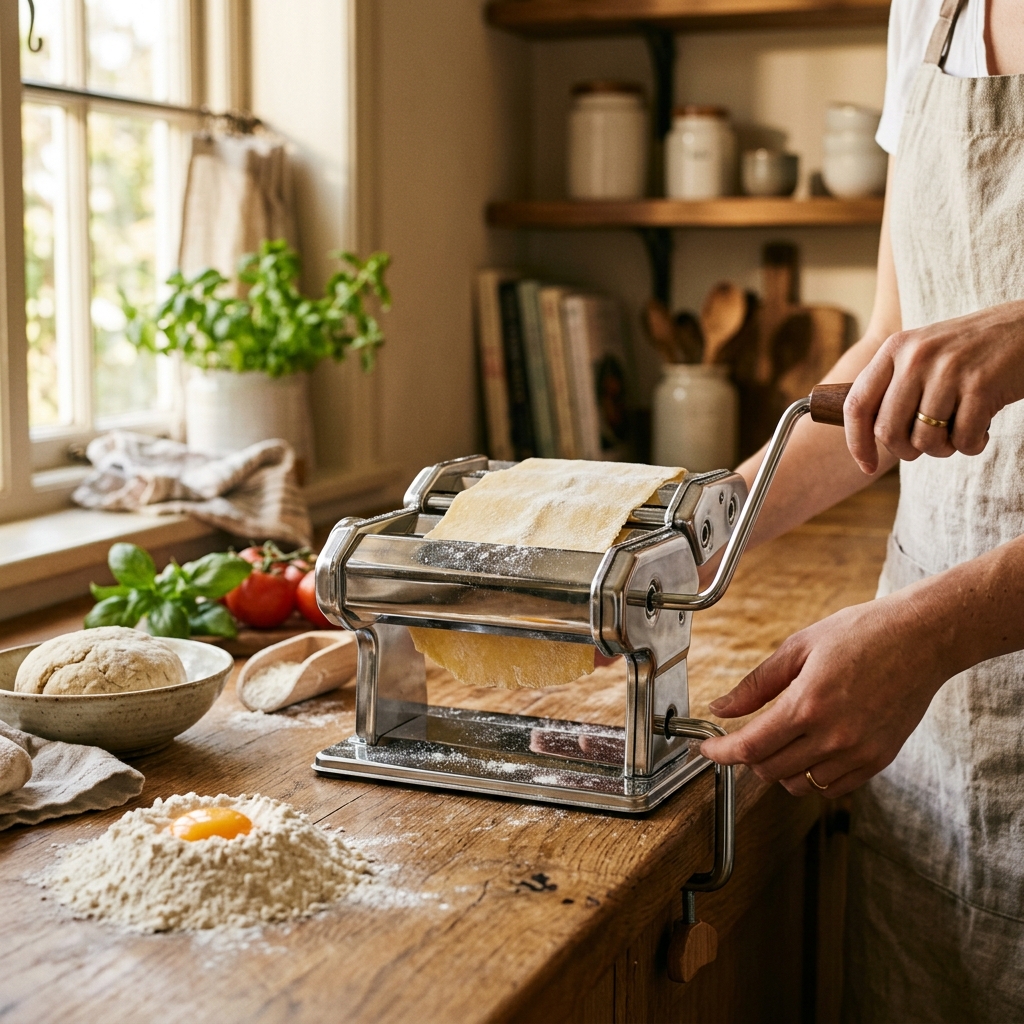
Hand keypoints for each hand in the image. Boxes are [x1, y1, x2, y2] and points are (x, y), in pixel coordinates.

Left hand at [699, 594, 954, 797]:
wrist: (922, 639)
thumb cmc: (862, 634)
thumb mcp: (798, 647)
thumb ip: (756, 684)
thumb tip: (721, 707)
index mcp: (808, 704)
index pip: (750, 747)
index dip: (720, 752)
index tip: (706, 748)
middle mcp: (833, 736)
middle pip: (770, 770)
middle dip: (748, 756)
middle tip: (745, 735)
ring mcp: (859, 752)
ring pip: (800, 784)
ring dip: (780, 768)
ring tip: (782, 740)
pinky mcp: (879, 760)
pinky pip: (832, 787)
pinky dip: (812, 775)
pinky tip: (811, 749)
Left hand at [844, 299, 1023, 473]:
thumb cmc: (972, 351)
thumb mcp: (924, 354)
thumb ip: (895, 386)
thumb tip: (866, 437)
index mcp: (895, 348)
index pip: (857, 405)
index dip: (857, 443)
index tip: (866, 466)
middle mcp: (916, 357)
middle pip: (888, 431)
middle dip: (907, 451)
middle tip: (929, 444)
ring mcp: (948, 370)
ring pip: (925, 440)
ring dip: (943, 450)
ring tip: (958, 434)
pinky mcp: (980, 385)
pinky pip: (962, 440)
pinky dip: (972, 446)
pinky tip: (982, 431)